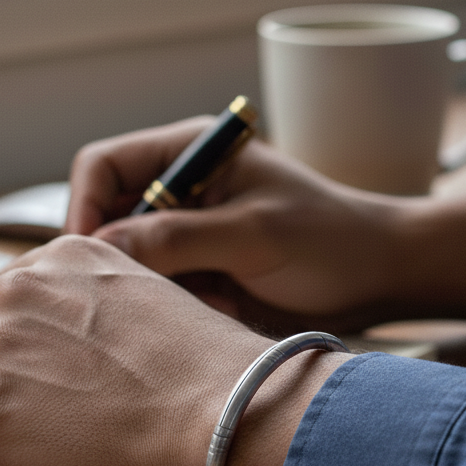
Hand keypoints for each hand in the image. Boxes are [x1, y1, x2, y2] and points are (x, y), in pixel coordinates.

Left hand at [0, 235, 349, 465]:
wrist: (224, 417)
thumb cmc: (214, 374)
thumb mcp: (161, 300)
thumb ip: (111, 302)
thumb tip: (95, 337)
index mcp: (72, 254)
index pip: (6, 281)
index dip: (11, 325)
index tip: (27, 356)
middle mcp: (26, 288)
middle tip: (2, 390)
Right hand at [66, 119, 465, 332]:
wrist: (380, 277)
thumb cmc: (329, 241)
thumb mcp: (254, 235)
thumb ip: (178, 237)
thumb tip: (99, 246)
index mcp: (190, 151)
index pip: (102, 166)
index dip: (85, 208)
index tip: (90, 258)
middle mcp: (180, 187)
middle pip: (106, 216)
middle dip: (116, 258)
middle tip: (138, 295)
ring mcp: (188, 231)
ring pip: (127, 260)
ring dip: (147, 289)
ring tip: (193, 304)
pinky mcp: (199, 271)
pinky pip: (157, 290)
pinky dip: (171, 308)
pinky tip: (212, 314)